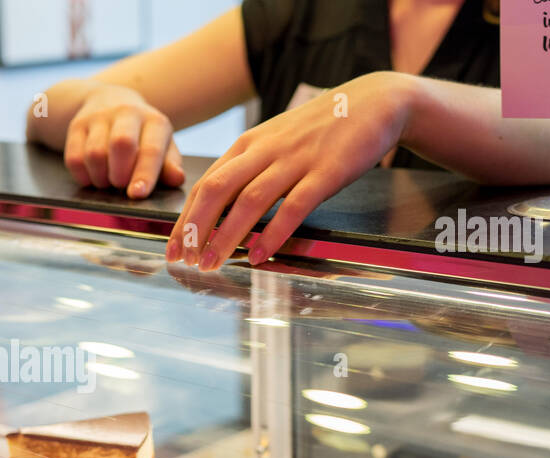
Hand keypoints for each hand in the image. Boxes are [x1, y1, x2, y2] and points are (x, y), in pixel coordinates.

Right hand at [64, 84, 186, 197]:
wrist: (109, 100)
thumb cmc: (142, 134)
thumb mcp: (162, 145)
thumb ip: (169, 164)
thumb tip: (176, 178)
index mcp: (154, 121)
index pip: (151, 149)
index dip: (144, 174)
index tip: (137, 194)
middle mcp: (127, 112)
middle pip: (121, 144)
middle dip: (120, 174)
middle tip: (121, 186)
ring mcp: (99, 117)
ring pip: (95, 154)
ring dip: (100, 178)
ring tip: (108, 181)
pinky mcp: (77, 125)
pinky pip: (73, 158)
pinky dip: (82, 176)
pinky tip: (92, 177)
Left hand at [166, 72, 415, 270]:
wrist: (375, 101)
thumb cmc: (320, 130)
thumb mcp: (275, 143)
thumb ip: (248, 170)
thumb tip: (218, 210)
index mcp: (248, 144)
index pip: (206, 184)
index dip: (186, 219)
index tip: (174, 249)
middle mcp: (265, 150)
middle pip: (217, 190)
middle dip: (195, 229)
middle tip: (185, 261)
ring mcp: (295, 160)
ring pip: (249, 200)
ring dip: (226, 236)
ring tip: (212, 264)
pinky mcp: (326, 171)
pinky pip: (293, 206)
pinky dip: (273, 233)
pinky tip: (258, 255)